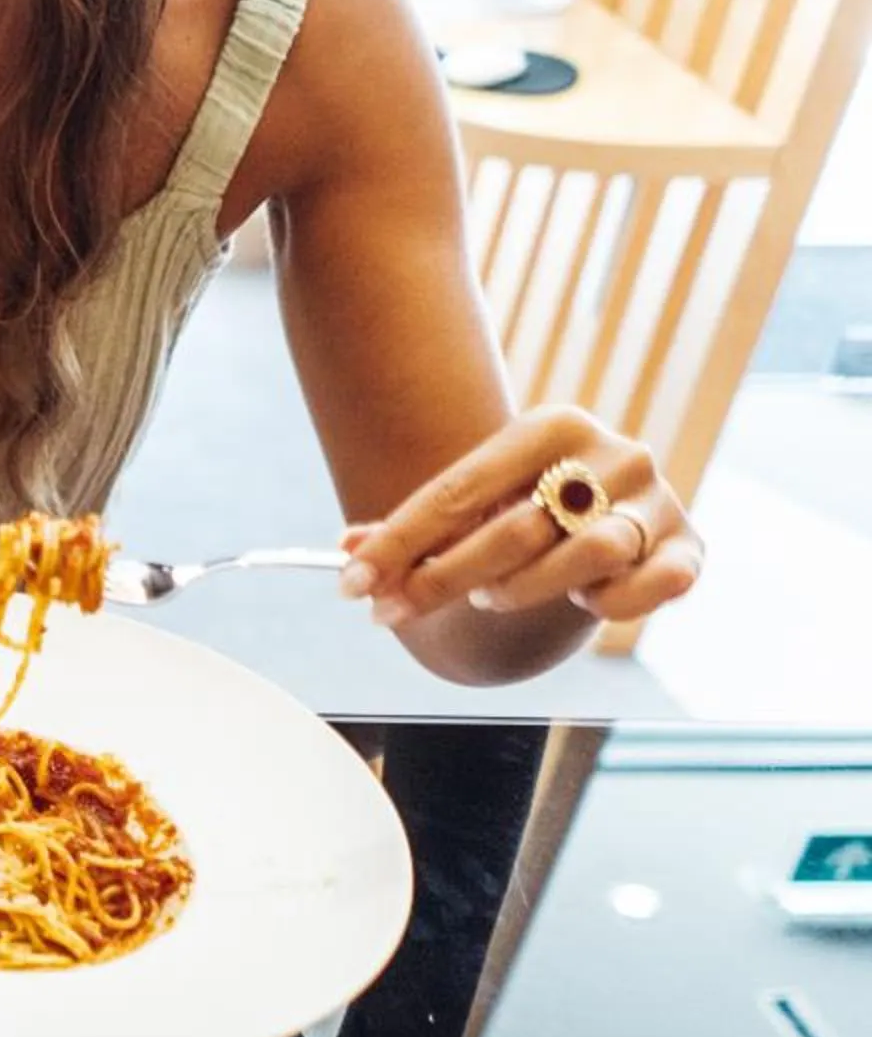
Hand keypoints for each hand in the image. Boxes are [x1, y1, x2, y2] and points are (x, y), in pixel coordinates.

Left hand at [340, 405, 701, 627]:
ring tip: (493, 596)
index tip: (350, 584)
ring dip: (521, 588)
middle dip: (440, 579)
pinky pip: (652, 587)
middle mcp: (614, 455)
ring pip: (585, 556)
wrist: (611, 513)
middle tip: (392, 610)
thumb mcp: (474, 507)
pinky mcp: (689, 550)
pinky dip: (611, 604)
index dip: (398, 542)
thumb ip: (412, 531)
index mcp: (553, 426)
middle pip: (514, 528)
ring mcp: (656, 502)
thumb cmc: (527, 508)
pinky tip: (584, 602)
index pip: (459, 490)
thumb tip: (347, 552)